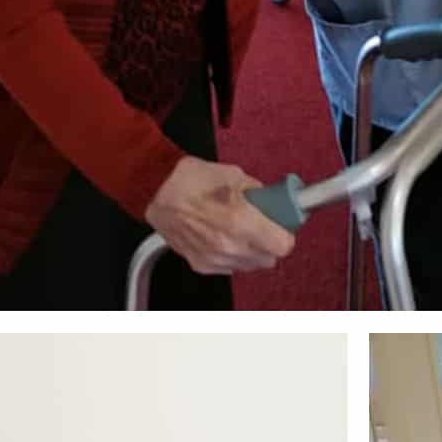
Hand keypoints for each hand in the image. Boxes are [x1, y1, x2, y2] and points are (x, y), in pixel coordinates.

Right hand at [146, 157, 296, 276]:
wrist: (156, 190)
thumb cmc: (189, 180)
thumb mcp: (234, 175)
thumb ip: (260, 193)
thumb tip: (274, 201)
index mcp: (241, 221)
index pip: (283, 246)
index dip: (285, 233)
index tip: (282, 226)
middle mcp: (229, 245)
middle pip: (269, 259)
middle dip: (269, 242)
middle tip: (261, 225)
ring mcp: (215, 258)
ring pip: (250, 265)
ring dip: (251, 251)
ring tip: (238, 229)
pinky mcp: (202, 264)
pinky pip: (230, 266)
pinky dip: (231, 255)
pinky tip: (221, 236)